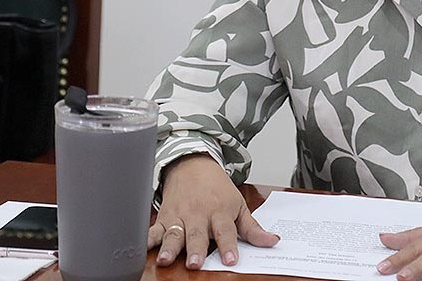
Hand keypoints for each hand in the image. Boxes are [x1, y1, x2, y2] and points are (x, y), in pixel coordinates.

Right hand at [147, 154, 279, 268]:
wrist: (193, 164)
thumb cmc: (218, 189)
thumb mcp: (239, 205)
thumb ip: (253, 228)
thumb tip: (273, 242)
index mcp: (220, 212)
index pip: (226, 231)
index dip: (228, 246)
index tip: (231, 260)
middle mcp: (199, 214)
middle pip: (197, 234)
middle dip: (195, 249)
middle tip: (194, 263)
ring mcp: (180, 215)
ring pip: (173, 232)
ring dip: (169, 246)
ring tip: (164, 259)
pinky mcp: (164, 216)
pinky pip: (153, 229)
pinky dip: (147, 238)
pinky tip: (141, 248)